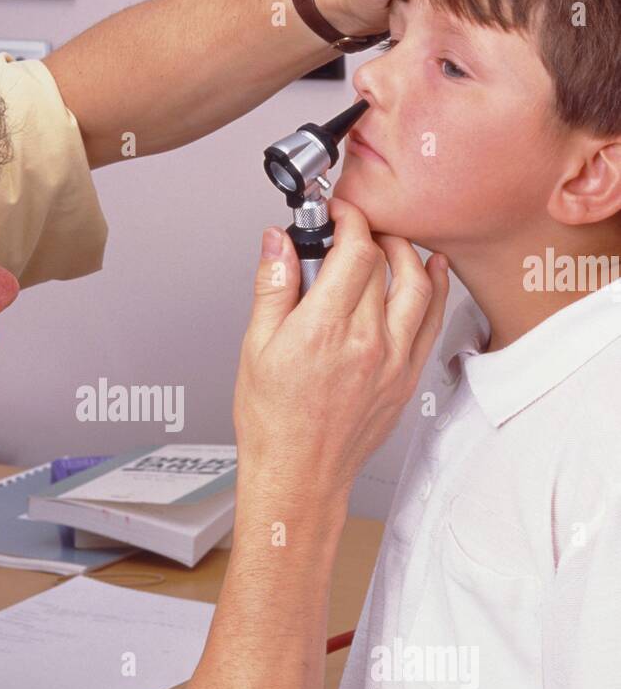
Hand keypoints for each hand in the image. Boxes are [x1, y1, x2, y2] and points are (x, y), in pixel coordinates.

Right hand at [233, 199, 447, 507]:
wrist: (299, 474)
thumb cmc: (273, 421)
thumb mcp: (255, 346)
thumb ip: (273, 286)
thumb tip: (277, 242)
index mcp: (324, 329)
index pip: (354, 250)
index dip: (349, 220)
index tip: (338, 214)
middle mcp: (366, 341)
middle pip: (384, 263)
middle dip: (369, 234)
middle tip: (353, 229)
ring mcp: (393, 360)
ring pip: (419, 285)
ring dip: (407, 254)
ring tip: (390, 243)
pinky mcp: (407, 378)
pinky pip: (432, 321)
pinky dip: (435, 289)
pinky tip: (429, 272)